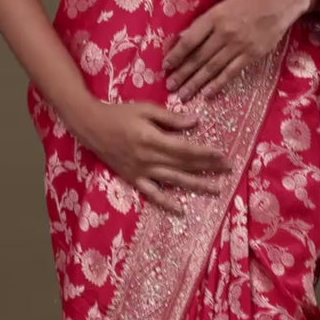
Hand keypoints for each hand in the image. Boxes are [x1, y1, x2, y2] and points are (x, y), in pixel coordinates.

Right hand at [76, 99, 233, 216]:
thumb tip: (195, 122)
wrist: (91, 127)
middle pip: (184, 165)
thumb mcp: (145, 109)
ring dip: (196, 185)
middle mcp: (148, 158)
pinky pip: (152, 194)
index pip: (185, 149)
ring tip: (216, 189)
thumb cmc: (120, 114)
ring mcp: (141, 171)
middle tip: (228, 170)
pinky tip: (181, 210)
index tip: (222, 155)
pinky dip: (166, 203)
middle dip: (208, 167)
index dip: (205, 153)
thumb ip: (170, 118)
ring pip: (173, 181)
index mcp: (152, 139)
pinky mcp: (133, 179)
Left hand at [162, 0, 311, 101]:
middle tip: (170, 87)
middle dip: (182, 74)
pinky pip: (230, 73)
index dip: (176, 54)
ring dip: (195, 83)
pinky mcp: (251, 55)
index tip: (165, 66)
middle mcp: (224, 32)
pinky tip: (206, 94)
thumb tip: (180, 39)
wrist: (275, 5)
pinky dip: (217, 84)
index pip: (190, 40)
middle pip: (199, 57)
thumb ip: (202, 25)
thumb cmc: (244, 5)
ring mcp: (238, 45)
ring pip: (212, 68)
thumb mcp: (220, 8)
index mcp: (213, 18)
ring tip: (183, 95)